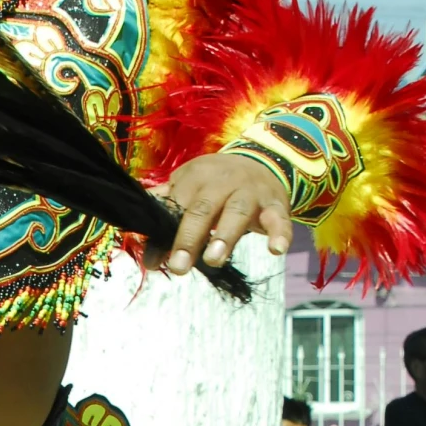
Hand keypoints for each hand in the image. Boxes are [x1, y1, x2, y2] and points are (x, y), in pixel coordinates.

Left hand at [151, 154, 293, 275]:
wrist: (262, 160)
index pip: (175, 208)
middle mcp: (222, 181)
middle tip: (179, 266)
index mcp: (195, 177)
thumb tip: (146, 256)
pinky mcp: (275, 204)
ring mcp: (251, 192)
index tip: (154, 261)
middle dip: (189, 238)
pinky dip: (279, 233)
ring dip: (226, 236)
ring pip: (237, 212)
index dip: (163, 235)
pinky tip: (275, 250)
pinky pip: (279, 219)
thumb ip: (168, 219)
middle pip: (203, 209)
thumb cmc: (217, 184)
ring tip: (214, 260)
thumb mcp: (189, 189)